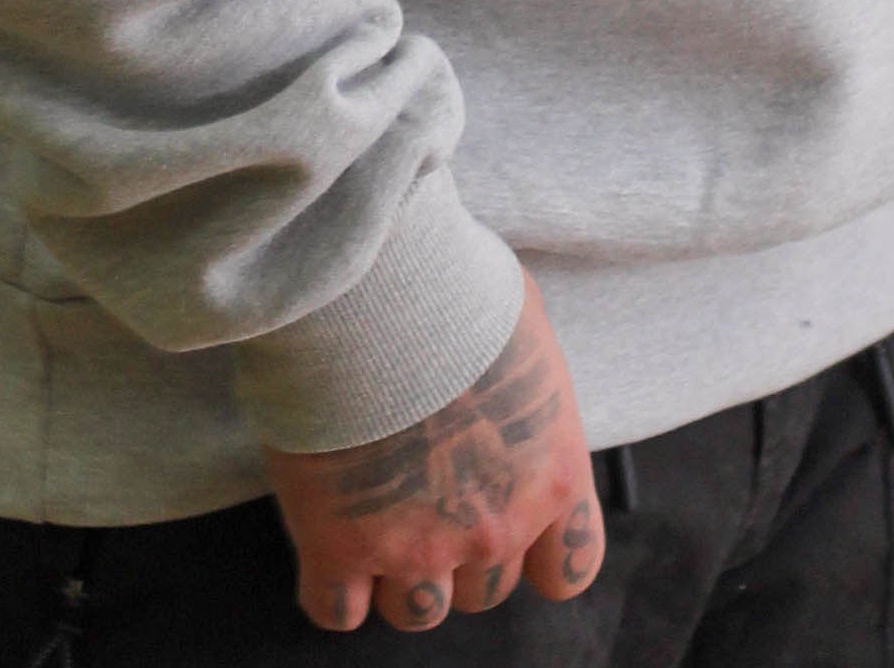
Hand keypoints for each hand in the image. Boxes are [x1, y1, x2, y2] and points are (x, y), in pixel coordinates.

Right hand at [262, 269, 603, 631]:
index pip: (568, 570)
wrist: (375, 287)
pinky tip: (326, 537)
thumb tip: (510, 375)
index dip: (536, 553)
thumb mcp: (526, 323)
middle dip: (456, 550)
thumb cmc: (455, 284)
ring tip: (372, 508)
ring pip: (414, 608)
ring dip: (396, 570)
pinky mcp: (338, 547)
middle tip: (424, 490)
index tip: (509, 521)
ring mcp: (416, 546)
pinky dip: (332, 585)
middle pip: (481, 591)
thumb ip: (527, 383)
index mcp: (552, 475)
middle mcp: (494, 527)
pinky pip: (337, 610)